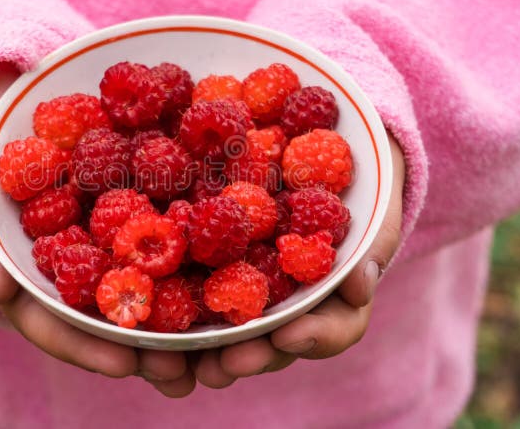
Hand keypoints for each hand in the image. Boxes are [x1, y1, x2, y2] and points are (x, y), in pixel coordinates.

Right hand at [0, 63, 195, 396]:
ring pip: (142, 281)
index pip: (59, 326)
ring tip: (220, 334)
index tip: (127, 366)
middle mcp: (72, 268)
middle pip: (111, 318)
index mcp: (30, 281)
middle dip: (150, 346)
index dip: (92, 349)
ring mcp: (101, 238)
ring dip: (179, 308)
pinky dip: (189, 239)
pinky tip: (227, 250)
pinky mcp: (127, 203)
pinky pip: (158, 224)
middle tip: (189, 370)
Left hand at [193, 134, 405, 387]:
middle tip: (224, 365)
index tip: (288, 335)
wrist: (331, 153)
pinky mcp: (214, 266)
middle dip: (247, 356)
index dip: (311, 338)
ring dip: (201, 351)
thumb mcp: (375, 209)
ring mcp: (252, 288)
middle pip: (272, 343)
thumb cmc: (361, 189)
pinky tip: (144, 323)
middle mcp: (291, 302)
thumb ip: (374, 245)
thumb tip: (360, 284)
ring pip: (229, 331)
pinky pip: (192, 291)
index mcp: (333, 294)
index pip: (332, 329)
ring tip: (172, 360)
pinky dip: (171, 309)